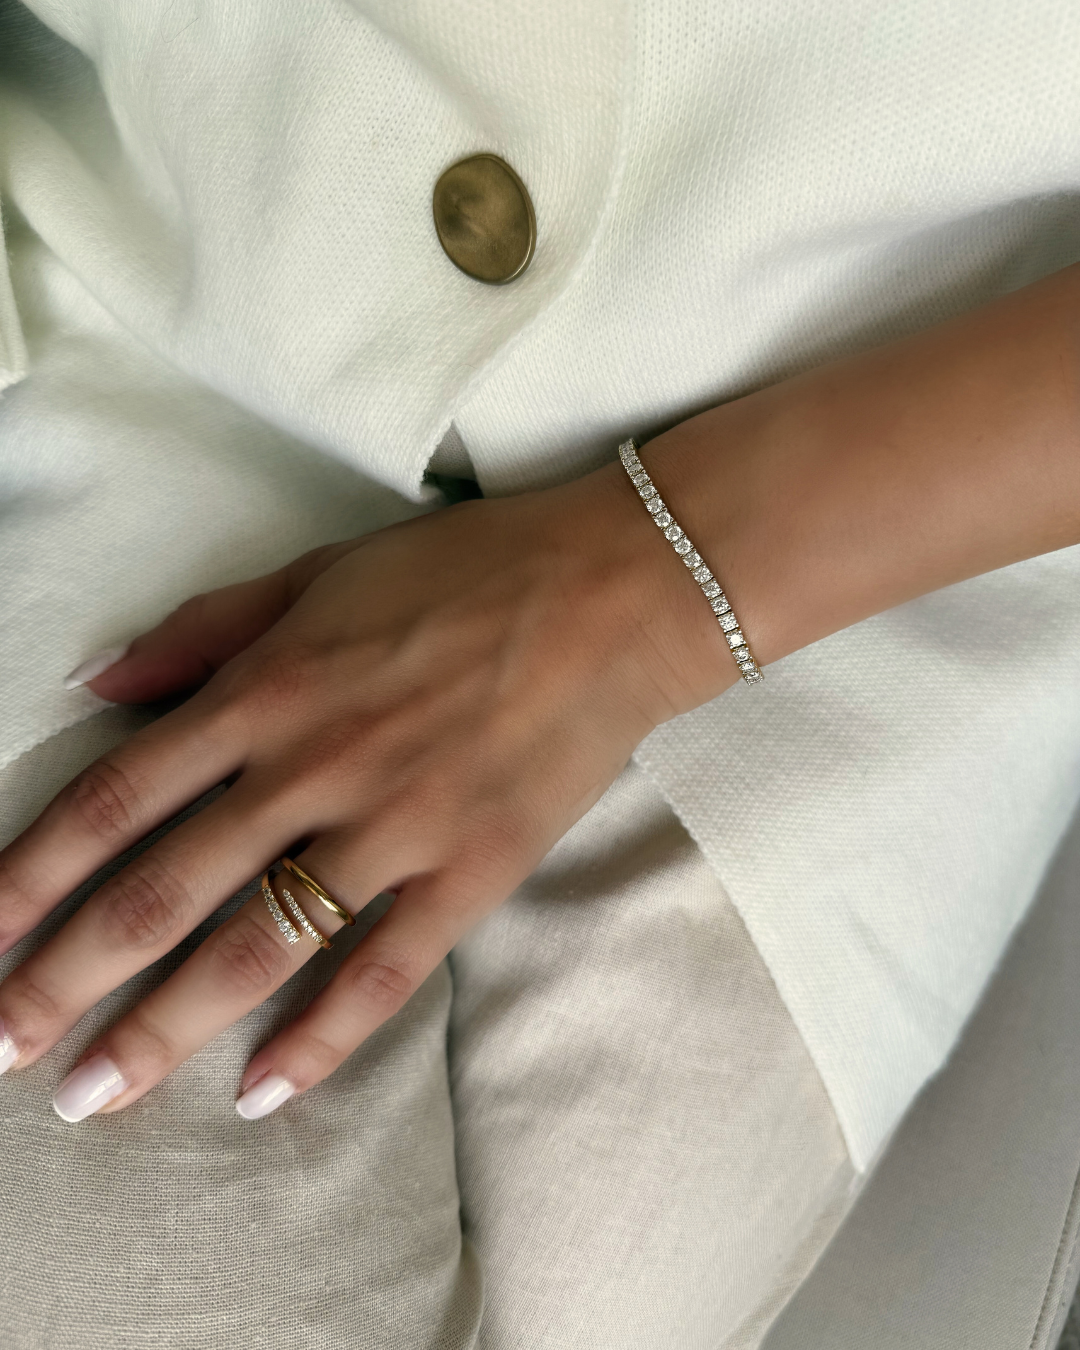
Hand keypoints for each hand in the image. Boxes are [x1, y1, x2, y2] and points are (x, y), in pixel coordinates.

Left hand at [0, 460, 728, 1118]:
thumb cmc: (464, 572)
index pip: (119, 798)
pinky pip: (387, 970)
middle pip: (164, 890)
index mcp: (269, 688)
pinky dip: (324, 1037)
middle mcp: (315, 764)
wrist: (614, 593)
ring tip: (95, 1095)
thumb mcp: (317, 574)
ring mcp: (397, 824)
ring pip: (259, 947)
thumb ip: (202, 631)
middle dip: (68, 978)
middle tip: (2, 1050)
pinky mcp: (474, 868)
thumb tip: (94, 682)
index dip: (33, 875)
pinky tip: (264, 1091)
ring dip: (165, 1028)